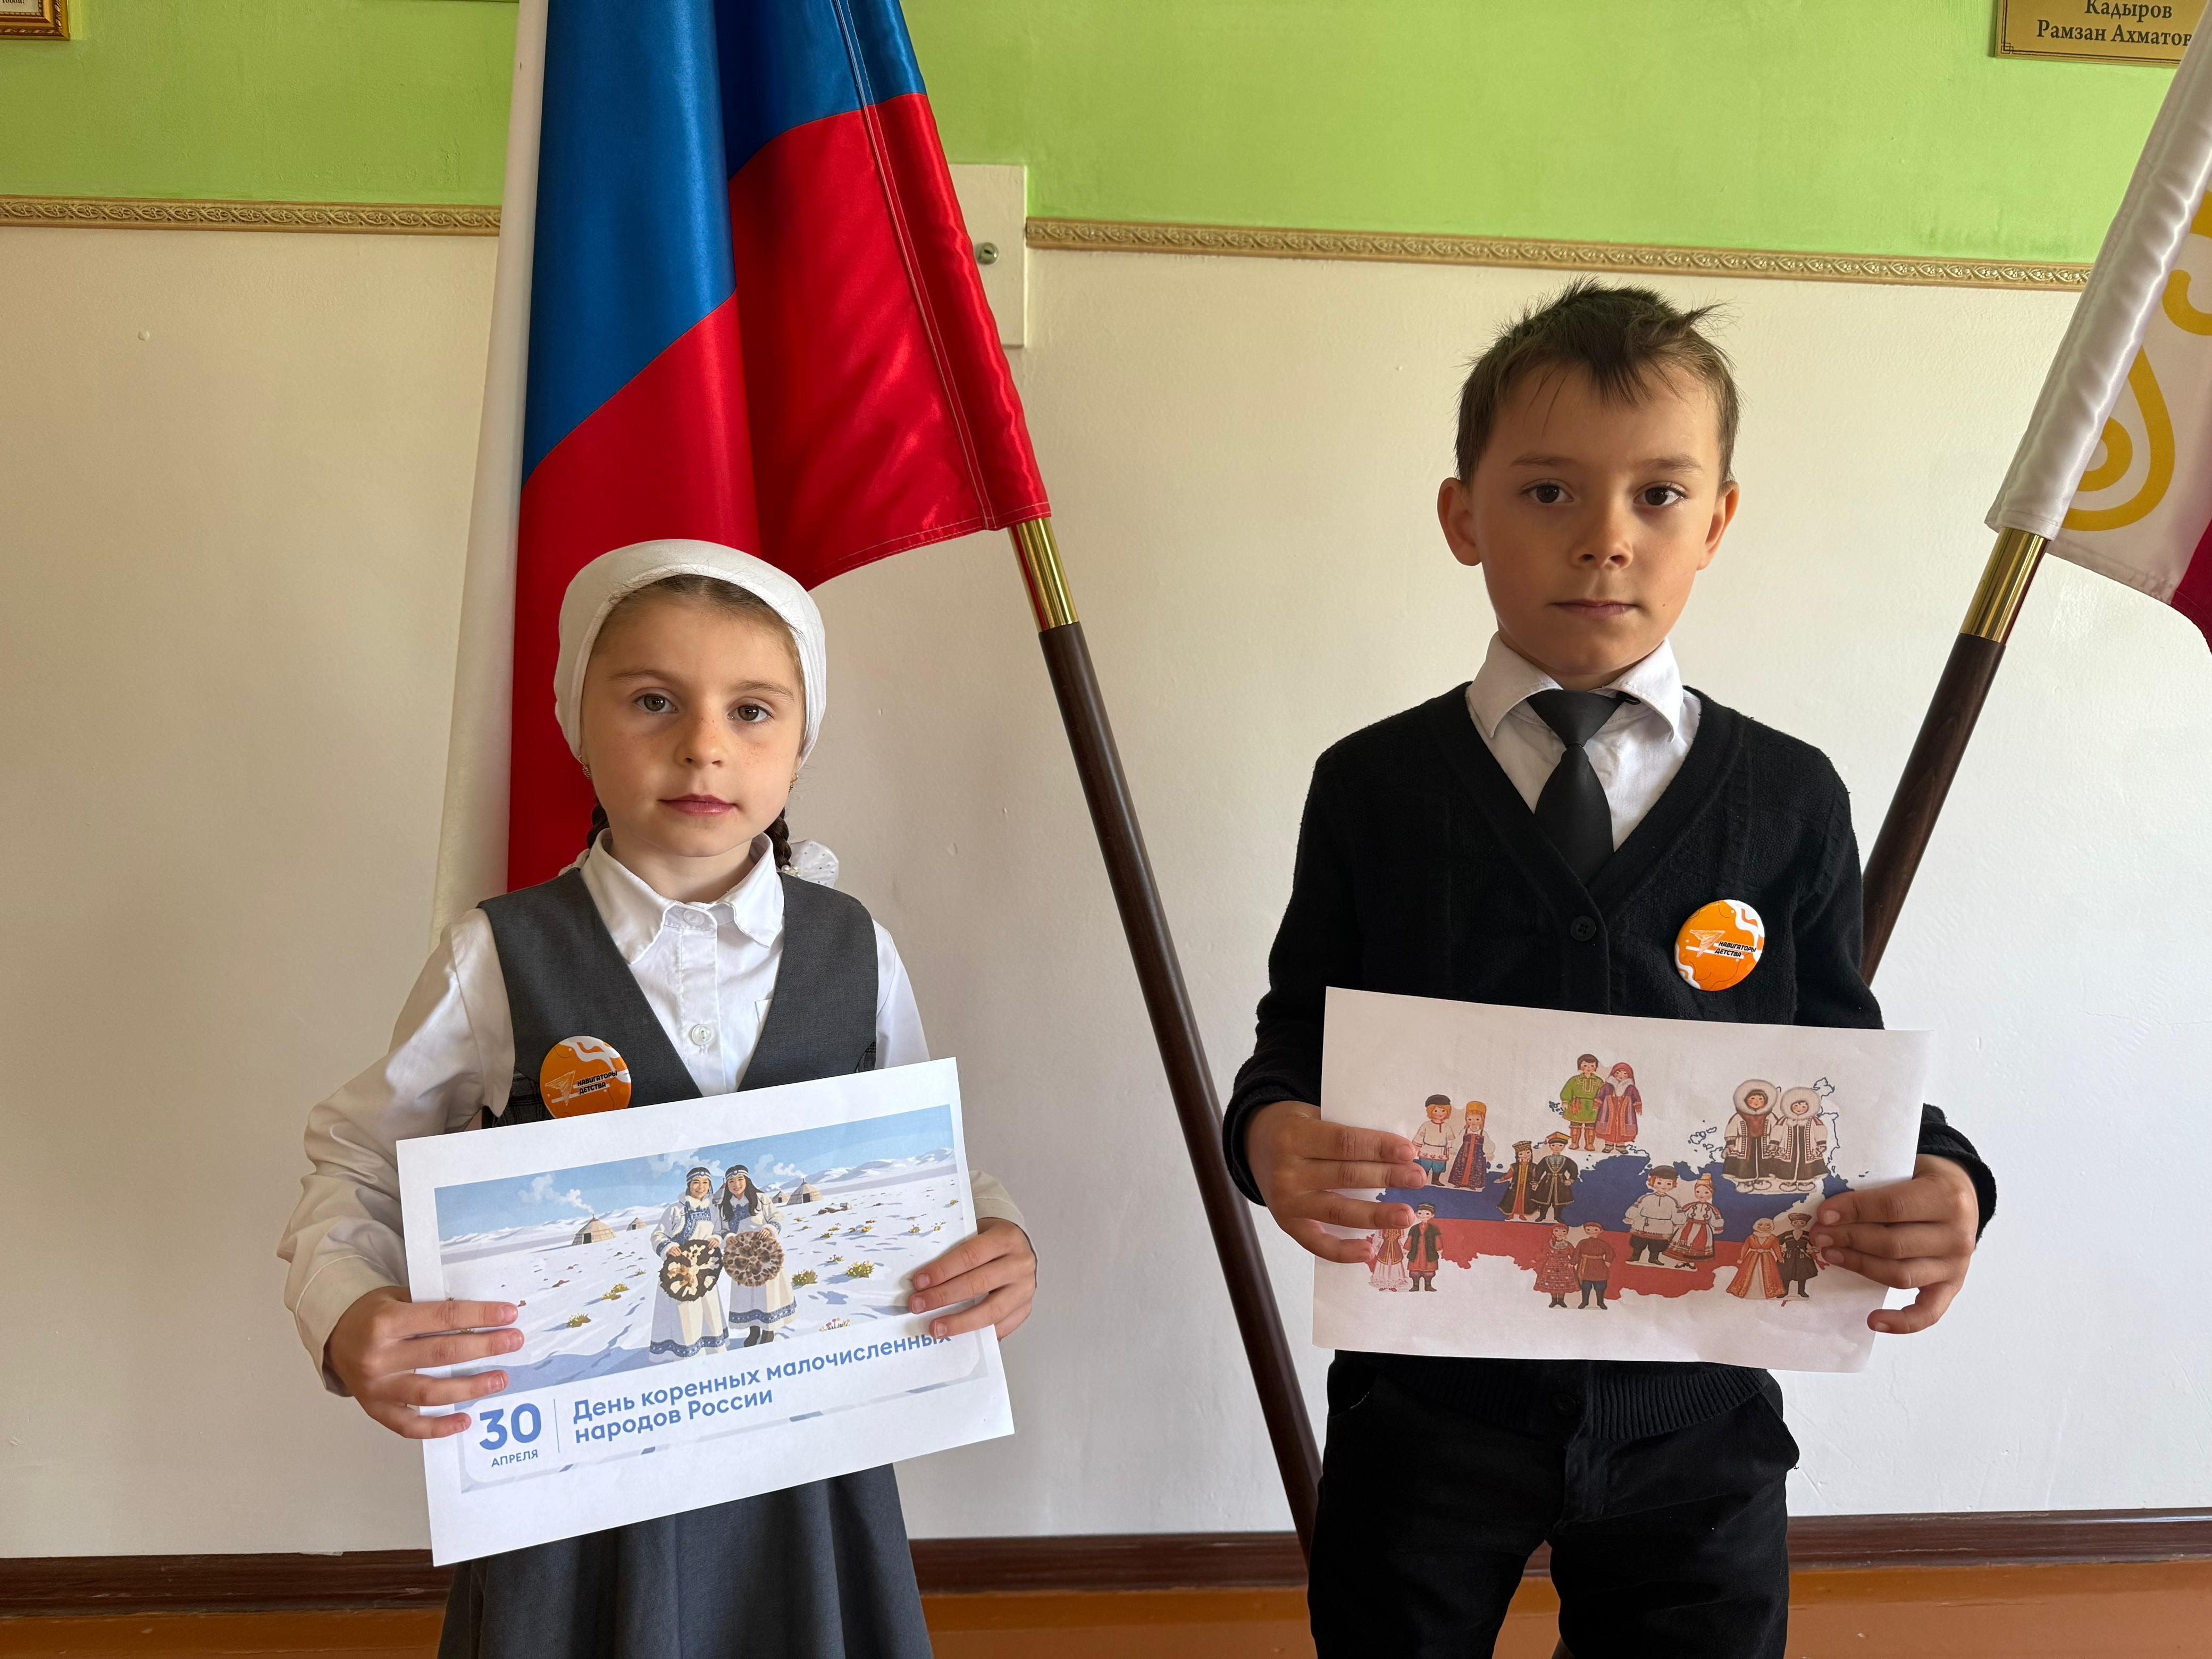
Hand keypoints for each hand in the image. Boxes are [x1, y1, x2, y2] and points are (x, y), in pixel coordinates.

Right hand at [325, 1285, 521, 1439]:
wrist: (333, 1336)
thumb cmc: (374, 1314)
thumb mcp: (398, 1297)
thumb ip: (432, 1307)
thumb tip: (481, 1315)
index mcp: (387, 1322)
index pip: (443, 1317)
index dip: (479, 1316)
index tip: (508, 1315)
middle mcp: (380, 1357)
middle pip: (441, 1354)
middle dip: (484, 1348)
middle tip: (514, 1342)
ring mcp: (377, 1387)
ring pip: (430, 1393)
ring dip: (470, 1388)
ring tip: (500, 1379)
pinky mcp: (375, 1408)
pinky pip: (409, 1425)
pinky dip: (438, 1427)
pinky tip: (465, 1420)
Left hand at [908, 1216, 1035, 1339]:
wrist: (1020, 1248)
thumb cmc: (991, 1242)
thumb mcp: (976, 1233)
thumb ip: (955, 1251)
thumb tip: (923, 1280)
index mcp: (1006, 1238)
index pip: (970, 1255)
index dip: (943, 1270)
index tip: (919, 1282)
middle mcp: (1020, 1264)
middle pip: (978, 1283)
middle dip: (944, 1296)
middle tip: (918, 1305)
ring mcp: (1025, 1289)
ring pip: (991, 1311)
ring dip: (959, 1322)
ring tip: (935, 1328)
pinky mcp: (1025, 1309)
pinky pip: (1001, 1327)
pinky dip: (978, 1334)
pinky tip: (958, 1337)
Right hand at [1246, 1100, 1427, 1264]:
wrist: (1254, 1143)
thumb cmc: (1294, 1127)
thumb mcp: (1312, 1115)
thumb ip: (1345, 1130)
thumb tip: (1396, 1153)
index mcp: (1294, 1136)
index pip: (1344, 1143)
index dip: (1378, 1148)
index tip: (1409, 1152)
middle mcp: (1287, 1171)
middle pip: (1346, 1176)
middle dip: (1387, 1177)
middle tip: (1417, 1178)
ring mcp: (1286, 1201)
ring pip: (1338, 1211)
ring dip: (1376, 1215)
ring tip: (1406, 1215)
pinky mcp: (1288, 1223)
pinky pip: (1318, 1243)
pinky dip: (1343, 1251)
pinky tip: (1369, 1250)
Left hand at [1811, 1155, 1978, 1334]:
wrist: (1962, 1195)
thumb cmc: (1924, 1180)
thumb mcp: (1908, 1169)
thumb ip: (1876, 1184)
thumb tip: (1829, 1207)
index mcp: (1947, 1197)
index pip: (1892, 1207)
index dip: (1854, 1211)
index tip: (1824, 1215)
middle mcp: (1958, 1235)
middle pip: (1894, 1244)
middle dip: (1849, 1240)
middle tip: (1819, 1235)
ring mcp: (1957, 1265)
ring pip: (1901, 1275)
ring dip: (1860, 1266)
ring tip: (1830, 1255)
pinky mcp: (1952, 1286)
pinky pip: (1928, 1312)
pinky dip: (1902, 1322)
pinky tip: (1873, 1321)